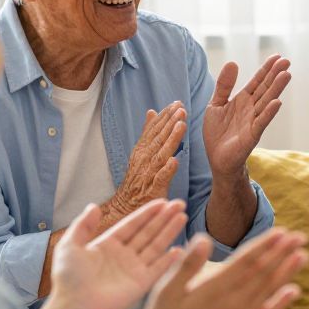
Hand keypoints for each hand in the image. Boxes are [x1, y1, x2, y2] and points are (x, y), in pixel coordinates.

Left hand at [50, 200, 188, 308]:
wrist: (75, 307)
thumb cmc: (69, 278)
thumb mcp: (70, 245)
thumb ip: (83, 225)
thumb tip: (94, 206)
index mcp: (107, 245)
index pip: (132, 225)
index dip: (147, 213)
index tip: (162, 202)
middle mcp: (123, 255)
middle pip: (148, 232)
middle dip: (163, 218)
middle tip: (179, 204)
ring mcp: (133, 269)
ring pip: (156, 246)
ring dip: (169, 232)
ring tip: (182, 217)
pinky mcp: (141, 284)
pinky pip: (158, 268)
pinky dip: (170, 260)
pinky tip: (180, 248)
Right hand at [109, 102, 185, 220]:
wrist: (127, 205)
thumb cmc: (139, 178)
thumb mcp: (141, 152)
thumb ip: (148, 132)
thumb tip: (152, 111)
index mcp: (142, 150)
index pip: (154, 130)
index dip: (165, 116)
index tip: (176, 103)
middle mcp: (144, 159)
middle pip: (158, 138)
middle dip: (170, 122)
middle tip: (181, 109)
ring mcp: (148, 173)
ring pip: (160, 154)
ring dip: (171, 139)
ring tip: (181, 126)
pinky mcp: (153, 189)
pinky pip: (160, 178)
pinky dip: (167, 169)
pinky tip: (175, 161)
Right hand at [140, 228, 308, 308]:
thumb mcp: (163, 294)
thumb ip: (186, 266)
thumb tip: (203, 238)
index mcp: (214, 289)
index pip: (246, 261)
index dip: (265, 245)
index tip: (282, 232)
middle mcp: (233, 303)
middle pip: (263, 272)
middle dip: (282, 253)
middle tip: (301, 236)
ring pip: (269, 290)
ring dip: (287, 271)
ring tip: (303, 255)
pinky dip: (282, 301)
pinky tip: (294, 290)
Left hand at [204, 56, 291, 175]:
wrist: (217, 160)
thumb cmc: (218, 134)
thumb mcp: (215, 105)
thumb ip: (224, 86)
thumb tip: (233, 62)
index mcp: (243, 100)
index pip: (257, 81)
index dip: (266, 69)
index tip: (277, 56)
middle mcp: (251, 109)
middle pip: (265, 88)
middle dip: (275, 75)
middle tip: (287, 61)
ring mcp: (253, 121)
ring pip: (267, 102)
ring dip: (276, 89)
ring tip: (286, 75)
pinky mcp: (252, 135)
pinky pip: (261, 122)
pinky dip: (269, 113)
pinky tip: (277, 102)